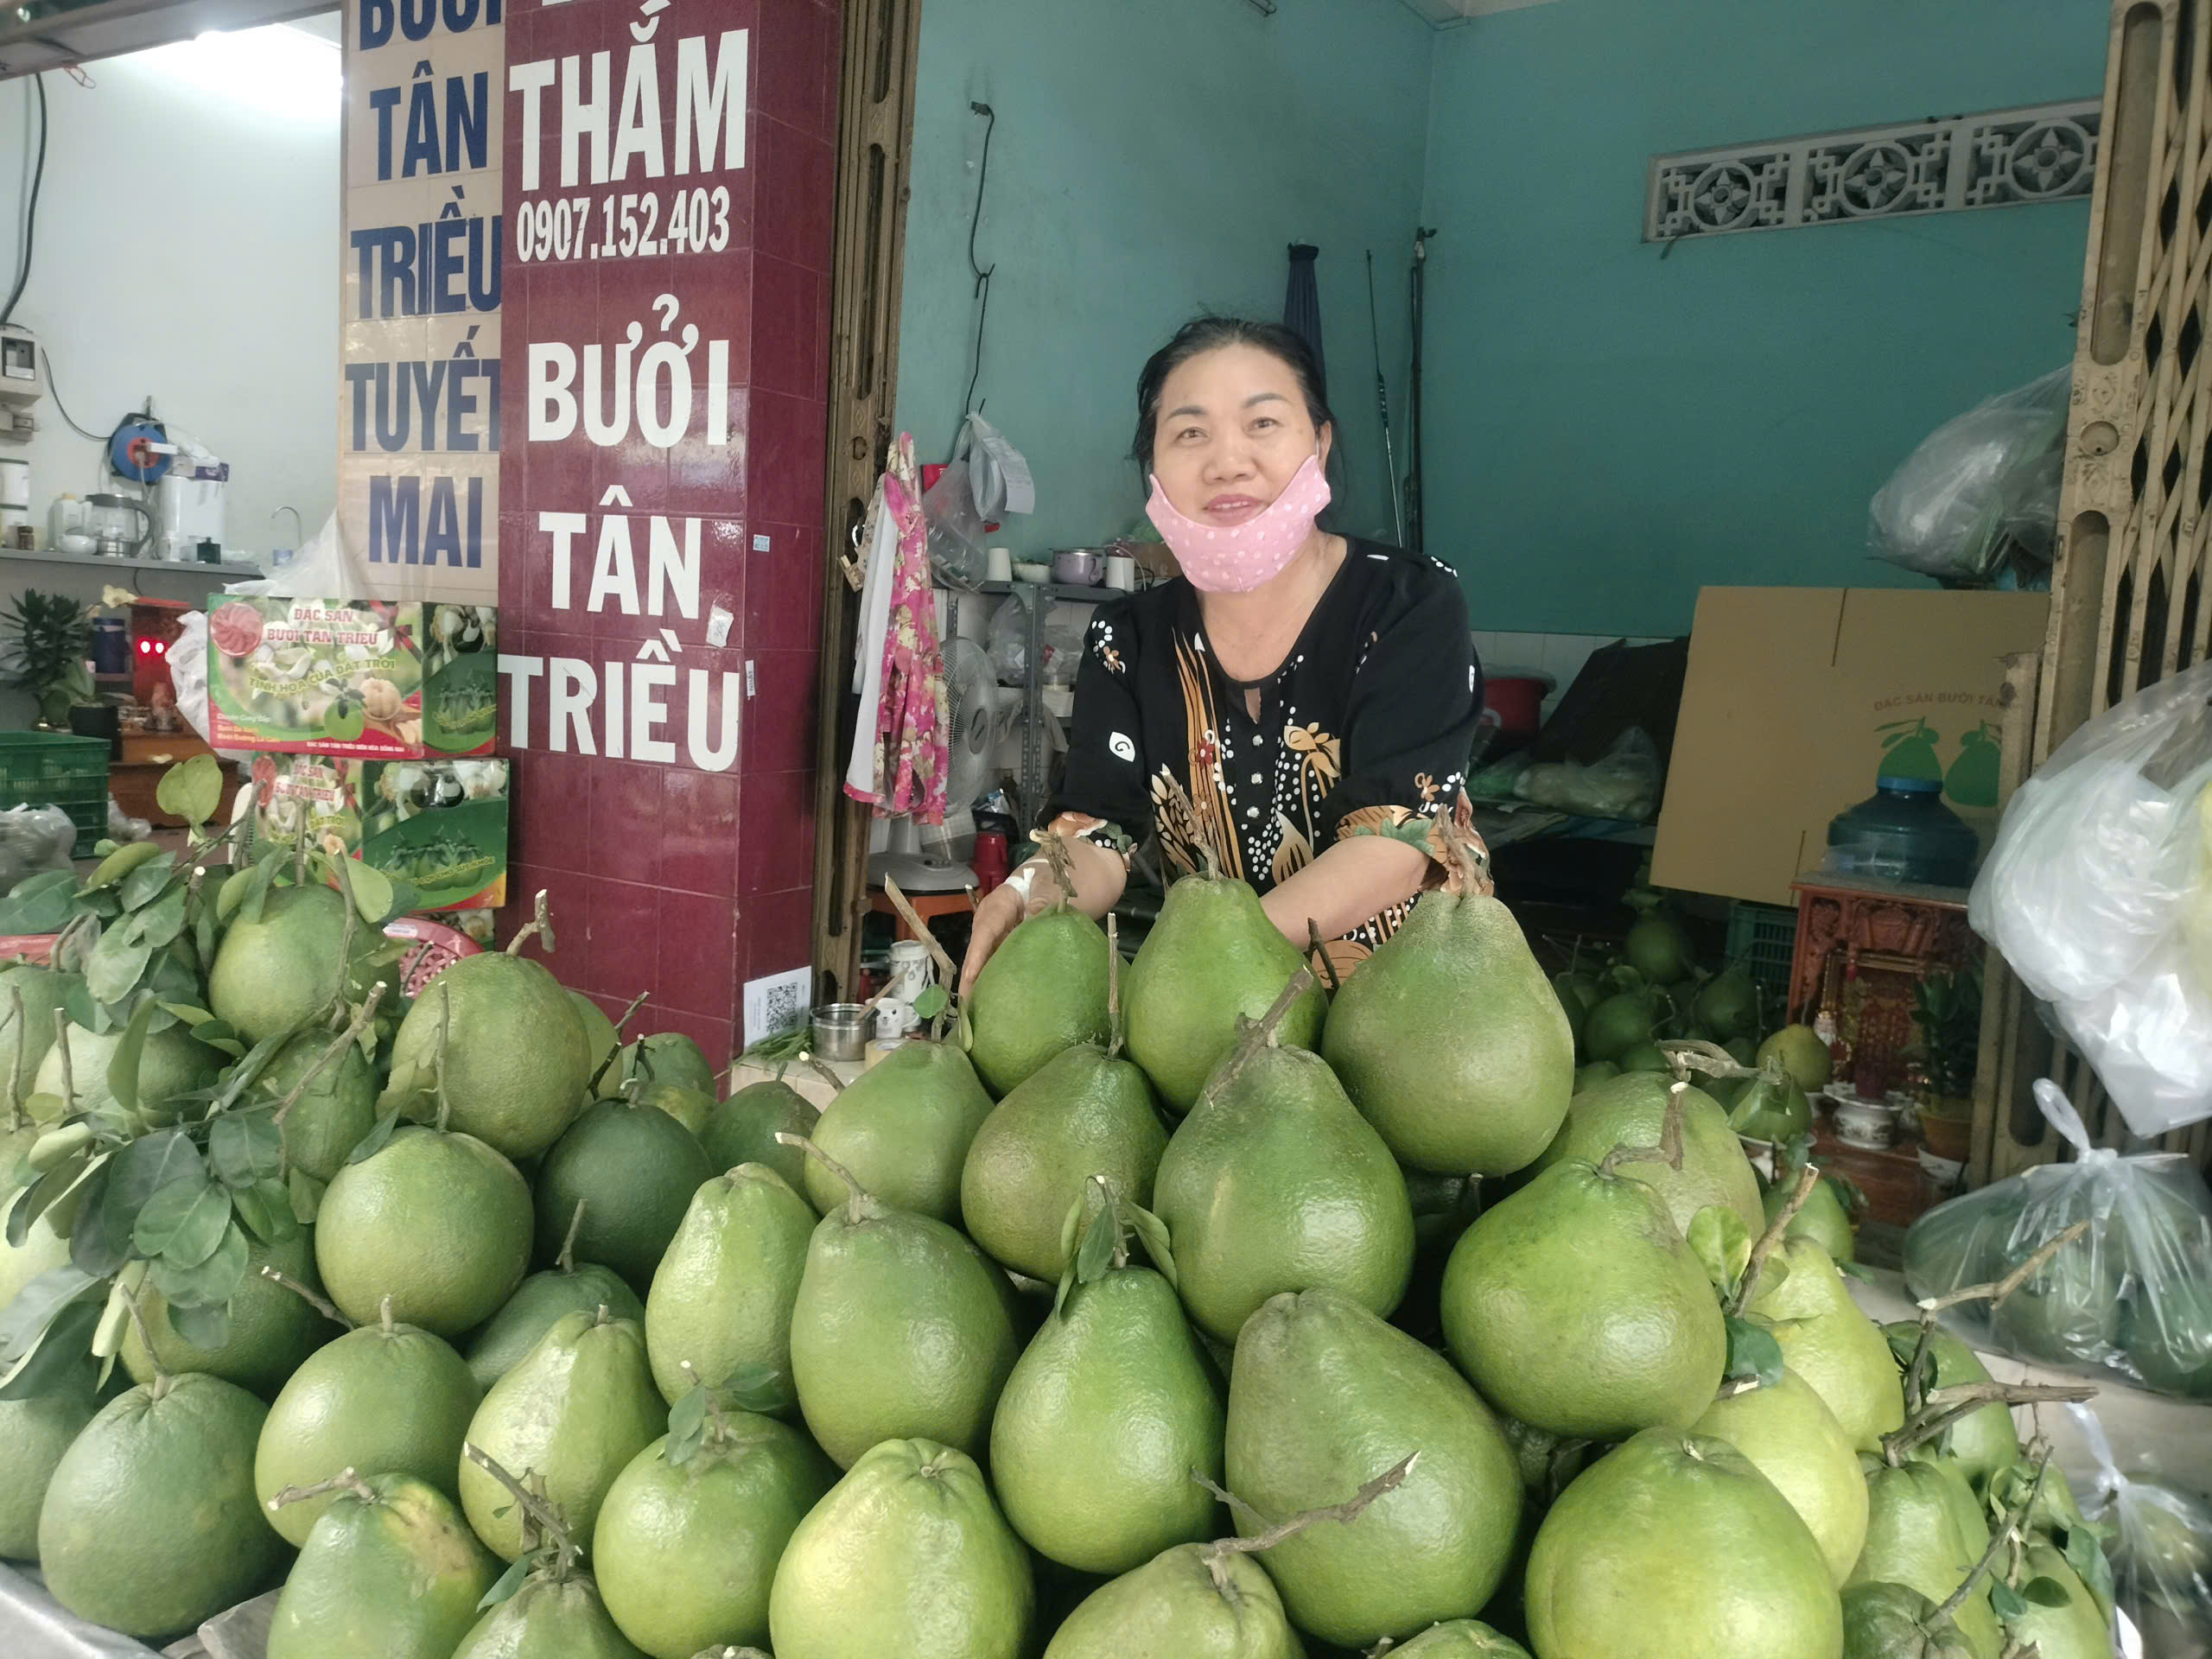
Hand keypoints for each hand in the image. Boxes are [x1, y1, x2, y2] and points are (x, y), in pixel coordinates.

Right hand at [959, 873, 1043, 997]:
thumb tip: (1033, 919)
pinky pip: (993, 964)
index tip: (971, 976)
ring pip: (982, 962)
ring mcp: (994, 936)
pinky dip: (991, 981)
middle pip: (977, 952)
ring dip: (978, 984)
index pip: (985, 931)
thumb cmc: (1045, 881)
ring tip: (975, 1011)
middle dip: (970, 979)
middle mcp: (989, 923)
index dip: (978, 955)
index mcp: (997, 906)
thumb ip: (1042, 902)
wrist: (1044, 879)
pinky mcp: (1002, 946)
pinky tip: (991, 1000)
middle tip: (967, 1005)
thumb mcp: (1047, 888)